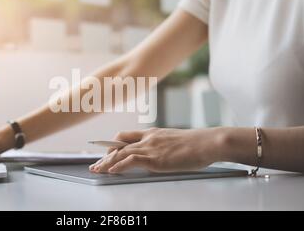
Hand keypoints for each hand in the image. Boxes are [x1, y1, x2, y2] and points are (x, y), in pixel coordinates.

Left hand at [89, 127, 227, 173]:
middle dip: (105, 155)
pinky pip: (131, 160)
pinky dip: (119, 165)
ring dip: (107, 162)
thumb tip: (160, 157)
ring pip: (121, 152)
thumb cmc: (197, 144)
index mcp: (152, 133)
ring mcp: (151, 148)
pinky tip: (111, 171)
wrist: (208, 143)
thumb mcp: (175, 142)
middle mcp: (148, 138)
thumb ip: (163, 147)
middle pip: (119, 144)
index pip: (126, 136)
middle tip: (96, 164)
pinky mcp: (156, 158)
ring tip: (97, 170)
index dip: (112, 143)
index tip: (104, 150)